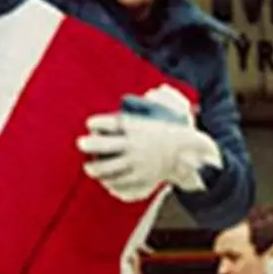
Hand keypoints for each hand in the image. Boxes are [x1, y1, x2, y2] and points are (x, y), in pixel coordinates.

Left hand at [77, 93, 221, 200]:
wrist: (191, 155)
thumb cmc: (178, 132)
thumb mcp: (172, 112)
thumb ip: (160, 100)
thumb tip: (153, 92)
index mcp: (138, 127)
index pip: (110, 123)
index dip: (97, 123)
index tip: (90, 123)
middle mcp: (134, 145)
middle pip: (104, 145)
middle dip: (89, 144)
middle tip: (81, 143)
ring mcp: (137, 163)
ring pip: (108, 167)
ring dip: (95, 167)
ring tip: (88, 167)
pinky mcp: (141, 178)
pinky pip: (120, 181)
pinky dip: (109, 181)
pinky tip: (104, 180)